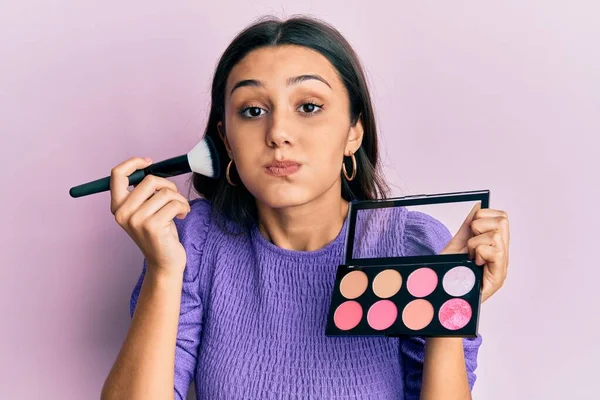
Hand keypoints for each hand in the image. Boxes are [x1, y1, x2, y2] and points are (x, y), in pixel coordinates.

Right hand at [109, 157, 190, 277]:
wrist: (165, 262)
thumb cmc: (159, 232)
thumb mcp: (146, 210)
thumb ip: (144, 192)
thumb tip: (152, 167)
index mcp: (118, 206)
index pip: (117, 175)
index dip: (133, 163)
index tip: (149, 162)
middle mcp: (123, 213)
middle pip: (149, 180)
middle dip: (168, 185)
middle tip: (175, 196)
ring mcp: (136, 221)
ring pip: (165, 192)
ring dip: (179, 198)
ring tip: (181, 209)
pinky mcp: (153, 227)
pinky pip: (175, 204)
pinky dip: (184, 207)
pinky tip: (183, 215)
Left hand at [440, 202, 509, 302]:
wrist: (440, 292)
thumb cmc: (450, 271)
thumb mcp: (458, 243)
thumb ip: (469, 226)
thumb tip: (479, 205)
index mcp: (495, 245)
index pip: (502, 217)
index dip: (483, 216)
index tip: (471, 230)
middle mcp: (502, 255)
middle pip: (503, 221)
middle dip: (479, 225)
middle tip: (469, 243)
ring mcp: (502, 266)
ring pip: (497, 234)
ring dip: (475, 242)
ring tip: (470, 256)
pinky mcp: (499, 277)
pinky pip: (496, 250)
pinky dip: (480, 252)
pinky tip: (473, 262)